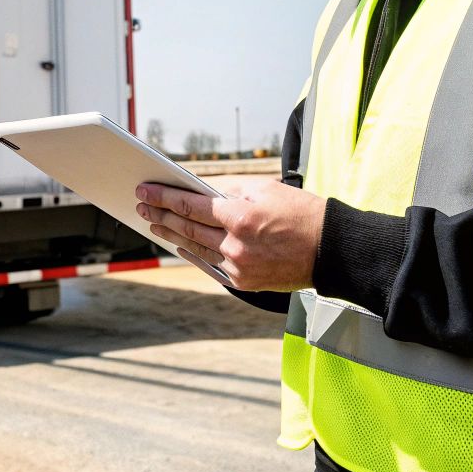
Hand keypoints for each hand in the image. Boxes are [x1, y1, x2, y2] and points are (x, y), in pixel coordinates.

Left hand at [136, 178, 325, 290]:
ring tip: (155, 224)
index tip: (144, 190)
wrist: (330, 251)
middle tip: (141, 206)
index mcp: (241, 217)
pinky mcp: (245, 282)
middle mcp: (236, 245)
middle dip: (161, 215)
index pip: (191, 205)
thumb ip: (230, 189)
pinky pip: (211, 265)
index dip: (163, 197)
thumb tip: (202, 191)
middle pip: (187, 228)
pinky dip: (194, 253)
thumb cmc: (302, 214)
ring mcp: (239, 267)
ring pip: (196, 248)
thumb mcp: (266, 189)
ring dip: (172, 235)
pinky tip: (180, 245)